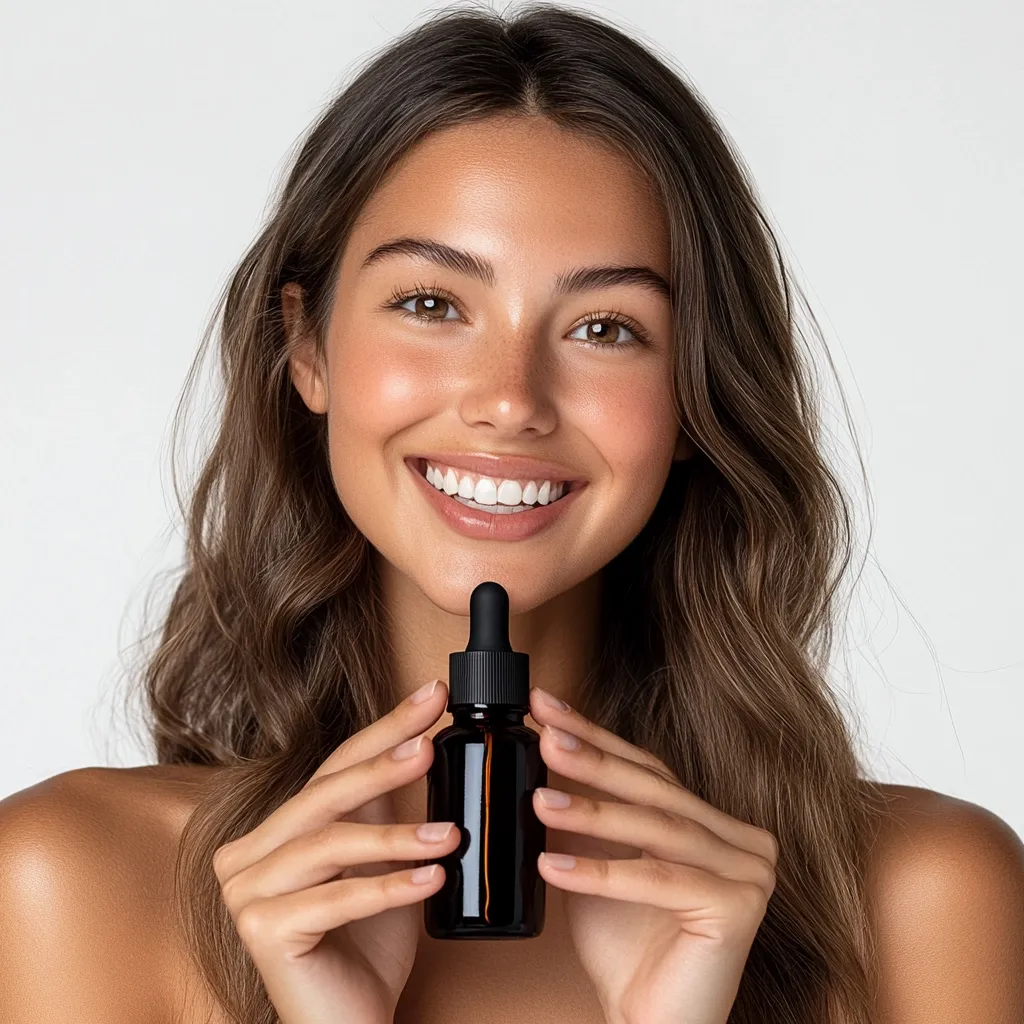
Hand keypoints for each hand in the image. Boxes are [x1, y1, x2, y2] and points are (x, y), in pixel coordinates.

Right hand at [212, 679, 457, 1023]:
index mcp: (275, 829)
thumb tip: (425, 740)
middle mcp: (248, 853)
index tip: (432, 696)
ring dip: (396, 836)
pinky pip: (335, 899)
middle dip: (382, 762)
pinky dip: (389, 887)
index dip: (384, 729)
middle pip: (324, 794)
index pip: (333, 766)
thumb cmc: (367, 943)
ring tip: (452, 834)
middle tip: (430, 743)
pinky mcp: (261, 931)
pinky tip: (432, 878)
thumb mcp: (380, 859)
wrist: (350, 1022)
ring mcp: (246, 893)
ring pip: (328, 844)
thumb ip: (385, 808)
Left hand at [529, 687, 776, 1023]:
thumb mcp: (597, 865)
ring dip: (592, 813)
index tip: (548, 707)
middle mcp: (741, 840)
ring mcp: (749, 872)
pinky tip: (552, 867)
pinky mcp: (740, 908)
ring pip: (657, 830)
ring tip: (538, 801)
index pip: (648, 769)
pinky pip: (660, 881)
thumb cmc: (626, 950)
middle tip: (546, 735)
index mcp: (711, 823)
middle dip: (594, 760)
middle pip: (655, 790)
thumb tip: (544, 757)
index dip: (596, 736)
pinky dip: (602, 874)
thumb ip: (586, 818)